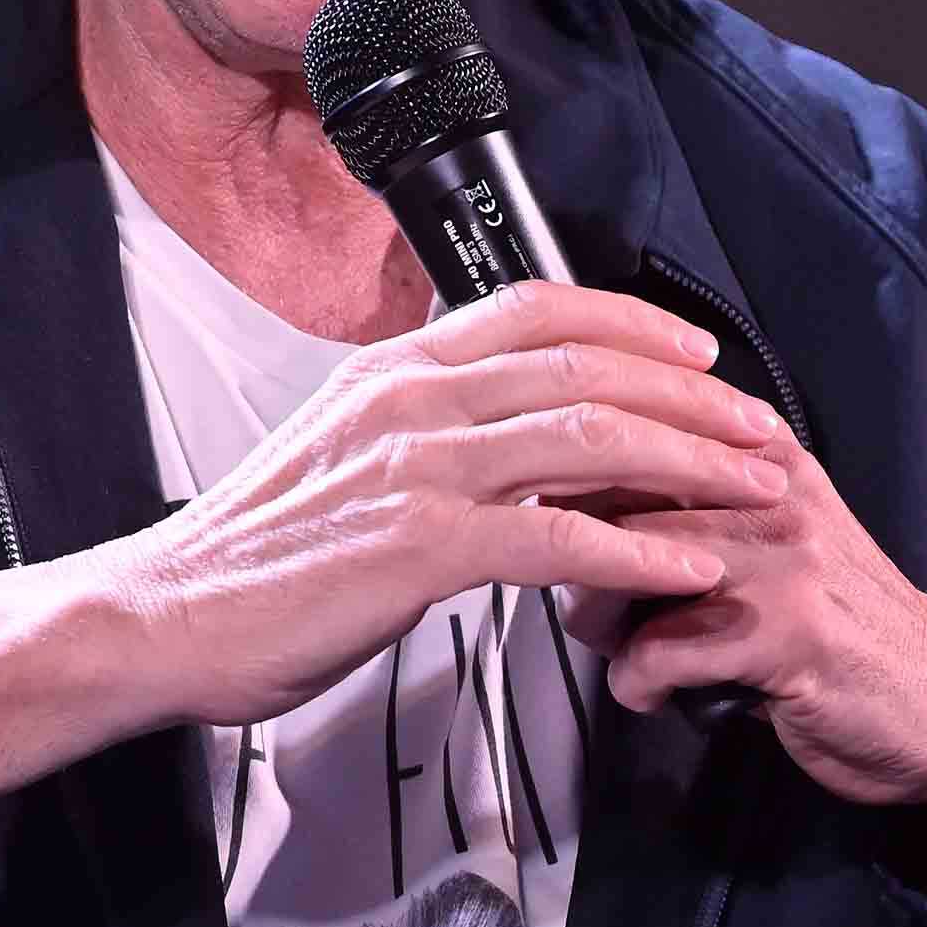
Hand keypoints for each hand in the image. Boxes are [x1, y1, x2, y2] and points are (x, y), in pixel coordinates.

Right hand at [105, 280, 785, 730]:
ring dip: (691, 466)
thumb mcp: (343, 455)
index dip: (636, 324)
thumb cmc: (255, 555)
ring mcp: (417, 469)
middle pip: (588, 369)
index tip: (699, 354)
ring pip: (590, 439)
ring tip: (756, 492)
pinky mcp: (418, 548)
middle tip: (762, 428)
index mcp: (397, 370)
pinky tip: (687, 569)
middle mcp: (413, 400)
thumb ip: (422, 428)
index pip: (540, 308)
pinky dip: (638, 551)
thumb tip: (496, 427)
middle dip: (696, 399)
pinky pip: (557, 538)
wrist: (165, 617)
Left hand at [568, 437, 926, 819]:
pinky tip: (657, 695)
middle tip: (587, 606)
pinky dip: (638, 684)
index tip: (556, 522)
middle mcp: (772, 489)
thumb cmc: (842, 627)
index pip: (633, 425)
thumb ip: (696, 509)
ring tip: (621, 650)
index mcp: (764, 454)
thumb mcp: (776, 539)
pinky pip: (660, 649)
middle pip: (612, 489)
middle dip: (573, 555)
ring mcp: (783, 557)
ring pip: (626, 562)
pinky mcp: (787, 632)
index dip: (571, 477)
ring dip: (598, 621)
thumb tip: (578, 508)